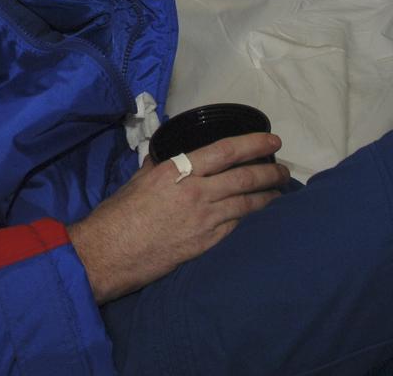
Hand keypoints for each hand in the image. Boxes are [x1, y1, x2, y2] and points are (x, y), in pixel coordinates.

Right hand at [68, 133, 288, 302]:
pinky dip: (250, 219)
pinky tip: (258, 216)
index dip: (253, 144)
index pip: (225, 151)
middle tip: (283, 169)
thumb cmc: (119, 213)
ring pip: (247, 205)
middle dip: (269, 172)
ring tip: (279, 192)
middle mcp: (196, 192)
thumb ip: (160, 166)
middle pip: (244, 178)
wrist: (110, 252)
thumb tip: (168, 155)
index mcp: (178, 170)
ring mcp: (203, 221)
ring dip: (267, 197)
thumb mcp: (139, 179)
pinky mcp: (205, 245)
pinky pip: (235, 227)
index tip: (271, 140)